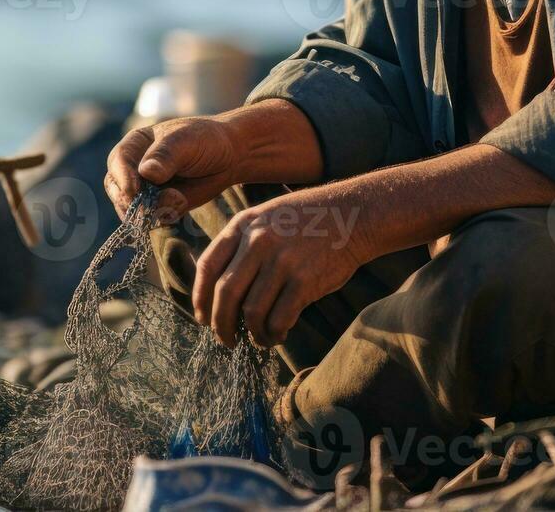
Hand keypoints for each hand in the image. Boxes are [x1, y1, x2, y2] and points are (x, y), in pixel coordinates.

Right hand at [104, 116, 245, 220]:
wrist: (228, 158)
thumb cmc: (205, 141)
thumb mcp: (186, 141)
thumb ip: (166, 156)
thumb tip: (147, 172)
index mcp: (135, 145)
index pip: (118, 161)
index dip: (123, 177)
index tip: (133, 191)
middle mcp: (133, 168)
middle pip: (116, 189)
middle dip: (130, 201)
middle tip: (147, 209)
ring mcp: (145, 190)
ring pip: (132, 209)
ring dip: (150, 212)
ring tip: (177, 201)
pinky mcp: (158, 208)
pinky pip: (152, 219)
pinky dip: (165, 217)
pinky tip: (182, 204)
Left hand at [193, 189, 366, 347]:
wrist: (355, 215)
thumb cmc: (309, 219)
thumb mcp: (268, 215)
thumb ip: (243, 241)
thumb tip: (220, 286)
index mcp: (244, 225)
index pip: (207, 266)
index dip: (200, 297)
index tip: (202, 318)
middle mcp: (258, 242)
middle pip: (225, 295)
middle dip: (221, 325)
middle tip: (226, 339)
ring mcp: (281, 262)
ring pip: (252, 312)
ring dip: (253, 334)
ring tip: (260, 339)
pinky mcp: (304, 281)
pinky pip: (279, 318)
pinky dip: (274, 334)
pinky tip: (278, 335)